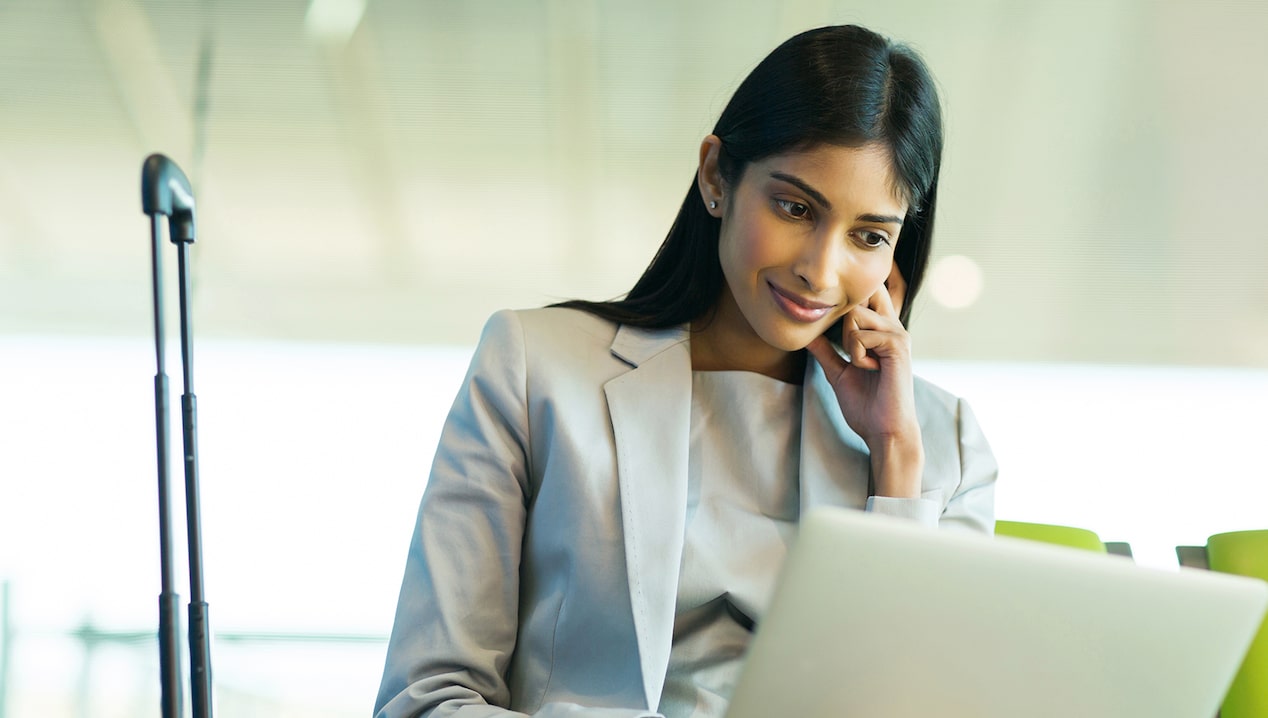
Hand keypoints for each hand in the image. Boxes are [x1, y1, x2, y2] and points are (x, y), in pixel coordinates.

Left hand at [804, 277, 923, 497]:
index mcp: (882, 330)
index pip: (869, 292)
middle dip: (841, 325)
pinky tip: (870, 370)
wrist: (884, 431)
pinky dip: (856, 355)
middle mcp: (892, 326)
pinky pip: (860, 335)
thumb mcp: (838, 373)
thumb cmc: (866, 406)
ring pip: (854, 314)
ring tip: (862, 365)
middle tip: (852, 355)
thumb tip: (805, 334)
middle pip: (855, 299)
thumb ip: (825, 351)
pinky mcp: (898, 344)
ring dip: (848, 343)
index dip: (850, 297)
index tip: (837, 319)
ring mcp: (897, 333)